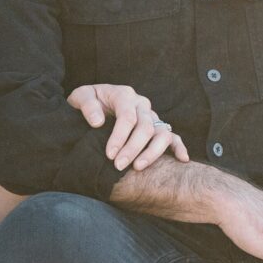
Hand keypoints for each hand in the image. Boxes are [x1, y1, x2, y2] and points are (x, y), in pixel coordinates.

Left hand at [68, 82, 188, 171]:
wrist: (95, 102)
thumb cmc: (89, 101)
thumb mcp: (81, 96)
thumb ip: (87, 106)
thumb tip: (98, 122)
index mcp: (124, 95)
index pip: (127, 117)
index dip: (120, 137)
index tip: (109, 155)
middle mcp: (142, 105)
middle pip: (145, 127)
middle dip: (132, 149)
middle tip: (118, 166)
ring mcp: (152, 116)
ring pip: (161, 133)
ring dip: (152, 152)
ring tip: (138, 167)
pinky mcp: (157, 127)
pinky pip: (173, 136)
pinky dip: (179, 147)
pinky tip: (181, 159)